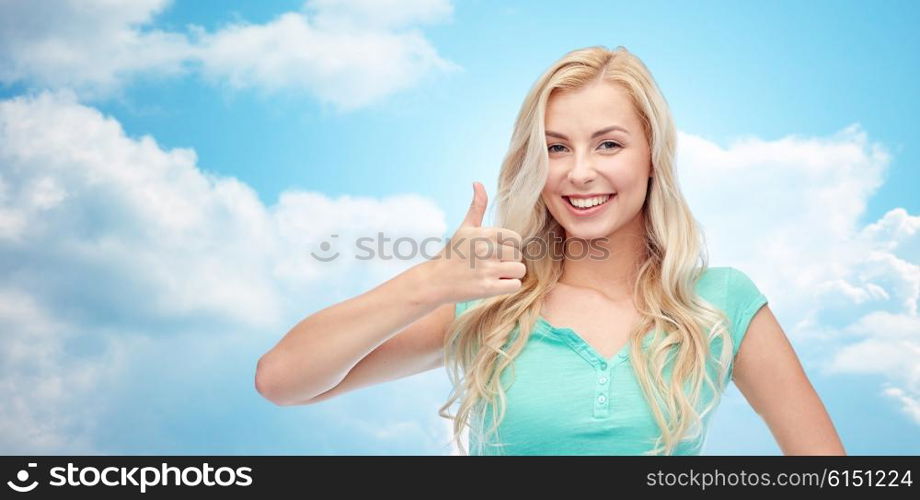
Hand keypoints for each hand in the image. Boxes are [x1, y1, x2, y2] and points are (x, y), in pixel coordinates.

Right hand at [424, 182, 525, 304]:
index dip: (509, 247)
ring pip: (519, 270)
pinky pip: (514, 285)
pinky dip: (508, 286)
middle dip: (509, 261)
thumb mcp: (464, 228)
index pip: (516, 238)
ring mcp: (486, 269)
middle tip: (494, 265)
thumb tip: (477, 183)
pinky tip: (496, 285)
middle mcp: (486, 249)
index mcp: (484, 233)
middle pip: (518, 255)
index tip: (497, 252)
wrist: (434, 281)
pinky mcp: (486, 288)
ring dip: (511, 275)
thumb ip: (477, 206)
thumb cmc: (452, 253)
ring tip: (496, 275)